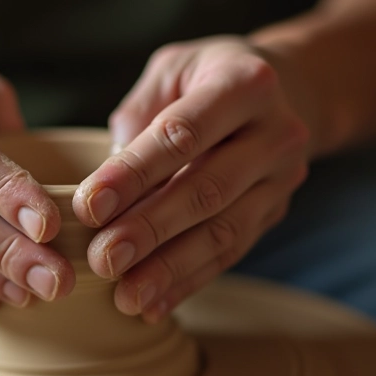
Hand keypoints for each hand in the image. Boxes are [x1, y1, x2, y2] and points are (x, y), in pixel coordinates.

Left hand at [74, 36, 308, 321]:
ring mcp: (282, 178)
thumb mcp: (172, 70)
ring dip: (170, 268)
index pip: (182, 134)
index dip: (134, 173)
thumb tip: (109, 179)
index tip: (89, 206)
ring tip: (126, 297)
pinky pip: (231, 253)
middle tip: (102, 260)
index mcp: (245, 84)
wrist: (286, 90)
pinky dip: (190, 281)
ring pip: (223, 230)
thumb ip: (138, 113)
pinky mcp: (275, 212)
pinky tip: (153, 305)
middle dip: (150, 229)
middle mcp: (276, 132)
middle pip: (206, 189)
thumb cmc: (206, 76)